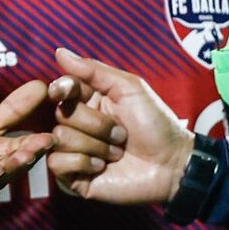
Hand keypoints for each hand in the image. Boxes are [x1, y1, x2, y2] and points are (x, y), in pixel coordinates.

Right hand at [46, 48, 192, 208]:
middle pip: (60, 114)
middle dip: (95, 124)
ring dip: (95, 145)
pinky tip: (102, 167)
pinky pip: (57, 163)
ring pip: (59, 138)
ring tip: (117, 152)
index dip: (61, 89)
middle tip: (121, 133)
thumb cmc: (155, 124)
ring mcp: (74, 151)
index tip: (67, 91)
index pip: (60, 89)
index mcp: (89, 100)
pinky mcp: (73, 177)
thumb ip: (94, 70)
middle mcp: (78, 124)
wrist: (172, 164)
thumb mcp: (129, 88)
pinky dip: (83, 163)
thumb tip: (59, 52)